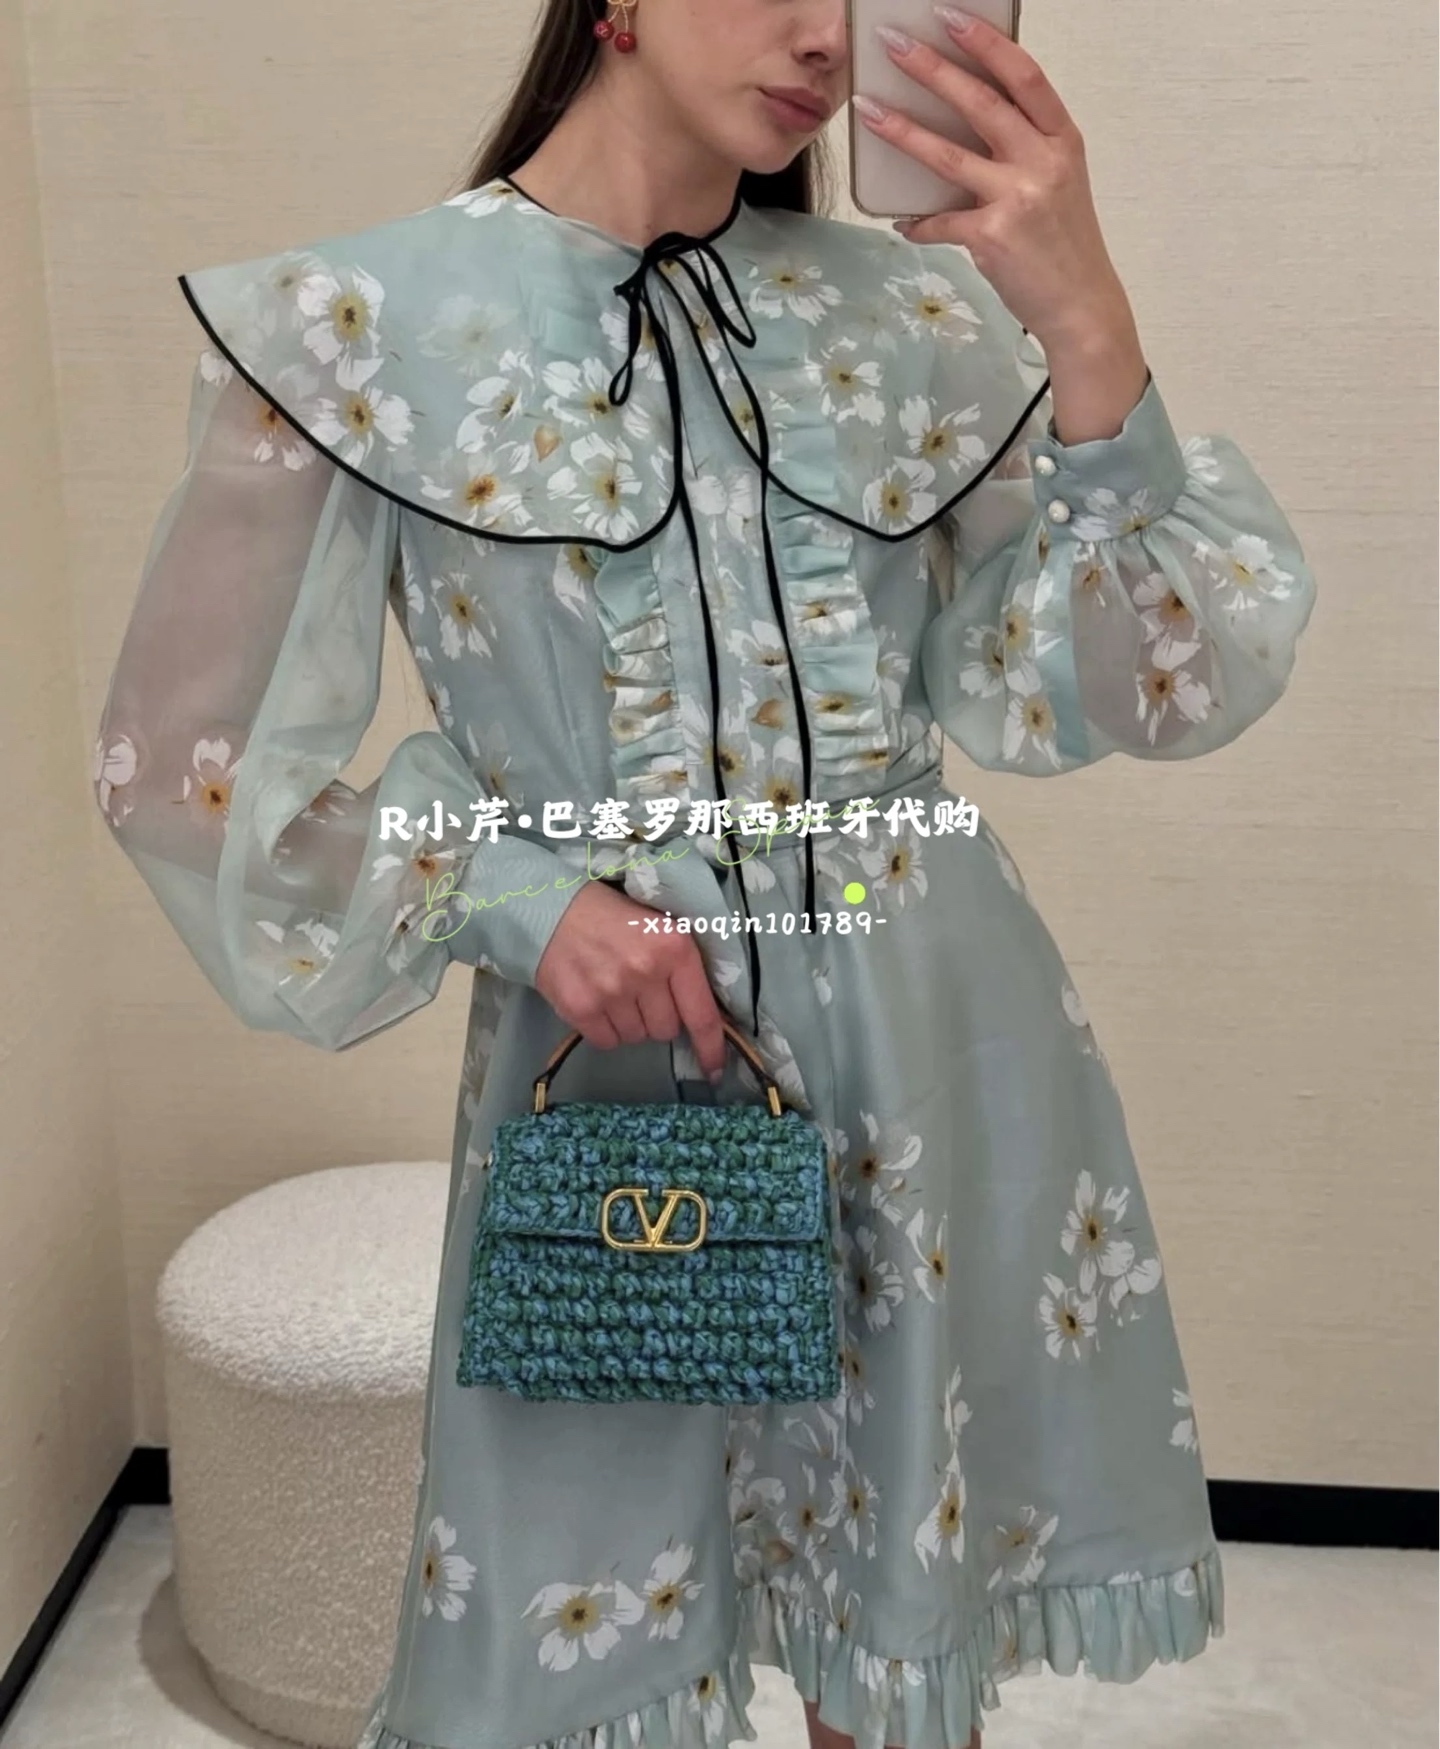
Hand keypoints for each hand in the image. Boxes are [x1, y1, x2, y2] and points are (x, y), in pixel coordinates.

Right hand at [533, 878, 729, 1080]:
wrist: (552, 910)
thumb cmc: (613, 917)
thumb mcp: (660, 926)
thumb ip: (682, 966)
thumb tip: (704, 1014)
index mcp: (675, 948)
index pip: (702, 1014)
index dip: (710, 1047)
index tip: (715, 1070)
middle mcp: (646, 971)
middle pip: (667, 1029)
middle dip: (657, 1017)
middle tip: (640, 991)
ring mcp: (612, 992)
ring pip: (637, 1037)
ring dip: (630, 1022)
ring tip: (614, 990)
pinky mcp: (582, 1008)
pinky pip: (607, 1042)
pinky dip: (605, 1029)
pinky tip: (597, 1001)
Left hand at [852, 4, 1136, 350]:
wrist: (1081, 306)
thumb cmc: (1064, 243)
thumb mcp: (1058, 182)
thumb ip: (1024, 148)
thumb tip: (964, 123)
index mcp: (1061, 140)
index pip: (1024, 75)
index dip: (986, 42)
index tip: (950, 16)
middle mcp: (1043, 162)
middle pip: (980, 103)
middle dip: (931, 68)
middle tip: (893, 42)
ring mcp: (1017, 200)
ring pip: (948, 155)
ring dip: (902, 130)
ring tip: (868, 110)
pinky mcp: (992, 238)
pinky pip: (940, 222)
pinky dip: (919, 223)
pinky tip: (903, 223)